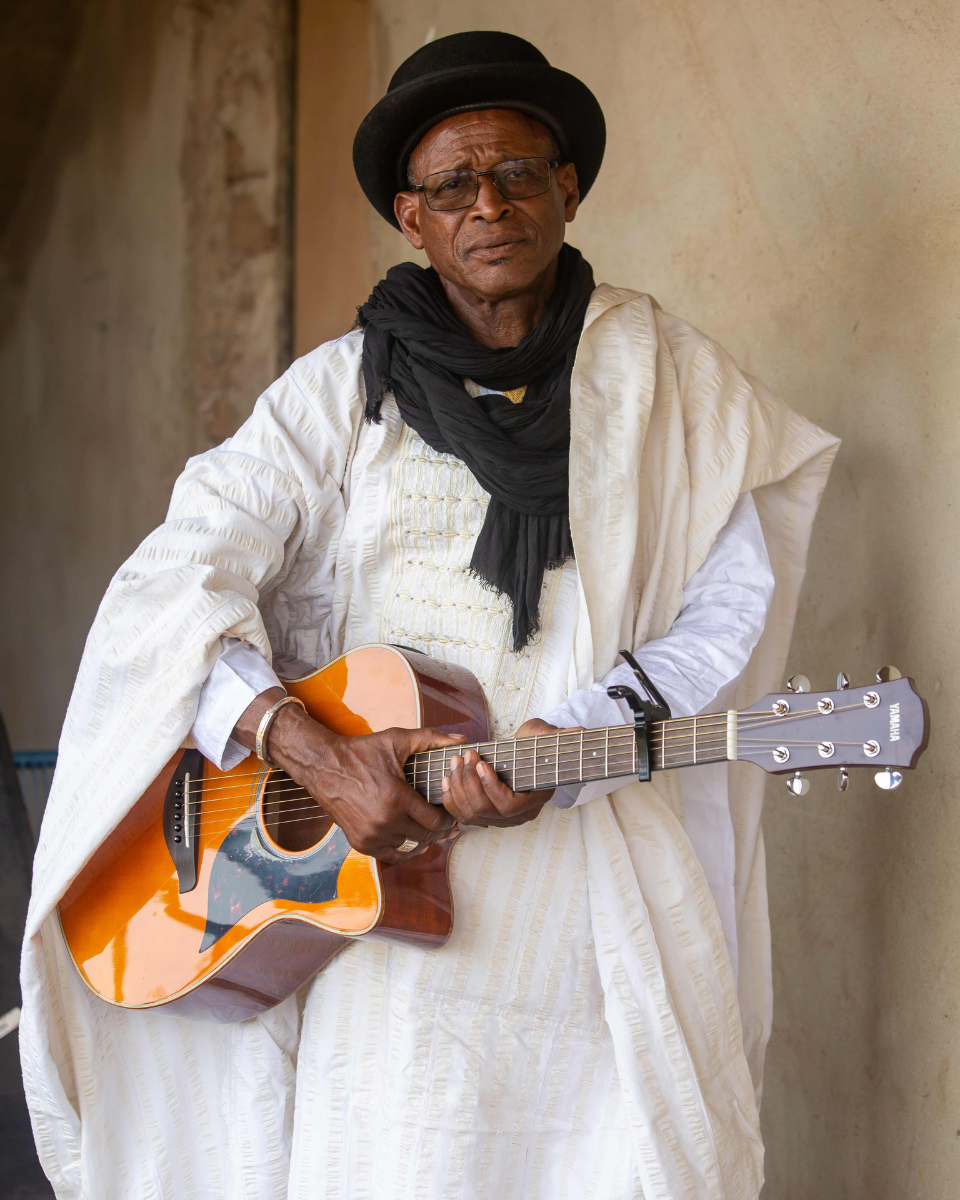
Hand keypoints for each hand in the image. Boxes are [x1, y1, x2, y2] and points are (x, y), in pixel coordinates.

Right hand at [232, 689, 463, 862]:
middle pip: (425, 836)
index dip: (448, 818)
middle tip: (446, 822)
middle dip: (438, 829)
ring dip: (421, 838)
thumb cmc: (361, 752)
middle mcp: (384, 821)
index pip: (435, 821)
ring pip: (409, 846)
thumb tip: (462, 739)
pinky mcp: (360, 842)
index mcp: (397, 799)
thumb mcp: (396, 740)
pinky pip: (391, 855)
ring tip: (429, 828)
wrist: (324, 766)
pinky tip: (411, 840)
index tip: (451, 812)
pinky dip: (403, 849)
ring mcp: (371, 835)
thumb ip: (431, 738)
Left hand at [441, 718, 574, 828]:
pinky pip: (463, 815)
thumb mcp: (546, 736)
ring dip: (457, 787)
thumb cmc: (536, 743)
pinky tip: (445, 779)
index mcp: (535, 798)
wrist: (526, 753)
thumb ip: (557, 737)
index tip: (481, 763)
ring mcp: (500, 819)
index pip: (509, 806)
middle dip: (468, 783)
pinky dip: (451, 799)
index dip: (491, 787)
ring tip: (454, 762)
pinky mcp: (484, 815)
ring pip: (471, 814)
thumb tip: (575, 733)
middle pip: (486, 811)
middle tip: (463, 757)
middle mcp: (518, 815)